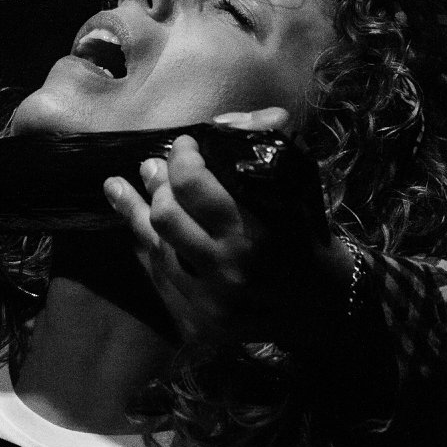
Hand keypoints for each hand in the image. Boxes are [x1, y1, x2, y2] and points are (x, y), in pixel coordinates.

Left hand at [102, 124, 343, 347]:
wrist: (328, 307)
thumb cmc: (311, 239)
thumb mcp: (298, 187)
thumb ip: (263, 145)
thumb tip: (224, 121)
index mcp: (254, 233)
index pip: (193, 185)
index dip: (182, 157)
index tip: (185, 145)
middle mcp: (228, 270)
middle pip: (165, 216)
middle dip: (155, 183)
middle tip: (152, 166)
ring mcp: (211, 303)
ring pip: (154, 248)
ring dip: (135, 212)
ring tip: (118, 187)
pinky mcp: (200, 325)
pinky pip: (158, 279)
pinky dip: (146, 249)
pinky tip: (136, 227)